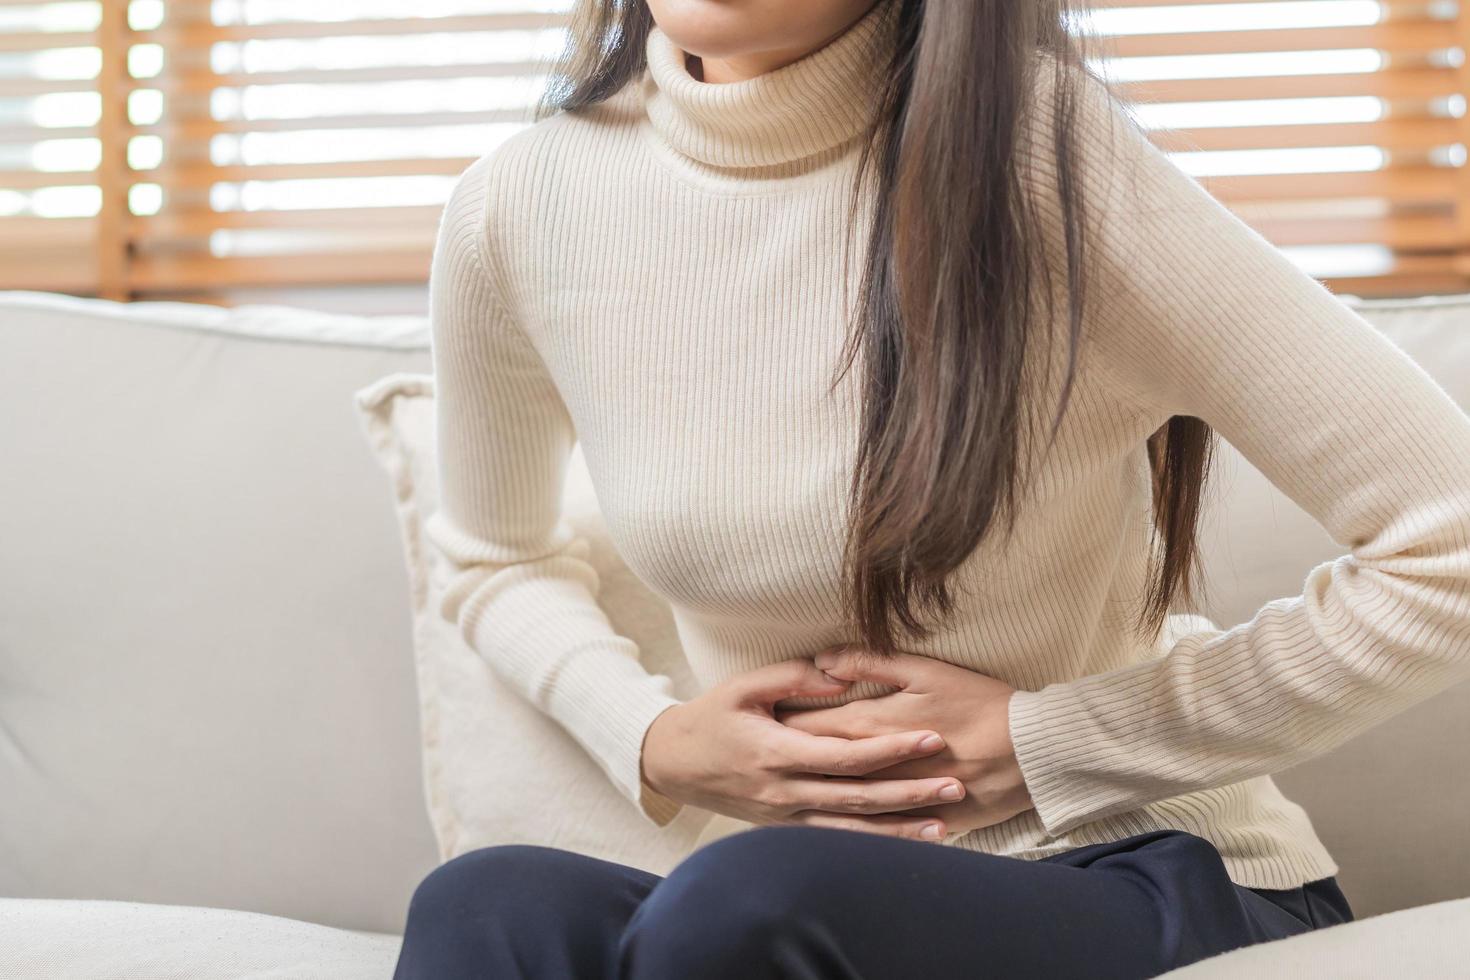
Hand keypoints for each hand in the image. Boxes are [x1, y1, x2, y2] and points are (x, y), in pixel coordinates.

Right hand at [640, 658, 969, 840]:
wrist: (672, 764)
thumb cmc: (711, 718)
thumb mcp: (745, 687)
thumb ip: (794, 678)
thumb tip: (840, 675)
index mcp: (777, 752)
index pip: (846, 755)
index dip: (892, 748)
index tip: (931, 737)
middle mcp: (784, 791)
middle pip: (858, 797)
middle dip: (910, 793)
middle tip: (956, 785)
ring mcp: (785, 816)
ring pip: (851, 829)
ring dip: (899, 830)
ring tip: (944, 826)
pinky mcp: (785, 829)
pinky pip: (835, 839)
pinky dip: (872, 842)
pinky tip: (904, 842)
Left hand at [775, 644, 1033, 837]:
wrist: (1033, 752)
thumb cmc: (981, 703)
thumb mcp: (926, 670)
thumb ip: (871, 662)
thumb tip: (824, 659)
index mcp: (873, 725)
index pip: (812, 727)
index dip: (782, 724)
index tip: (756, 720)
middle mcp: (875, 767)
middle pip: (817, 764)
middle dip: (786, 759)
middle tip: (750, 756)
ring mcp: (894, 799)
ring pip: (837, 800)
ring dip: (808, 793)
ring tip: (777, 789)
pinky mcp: (912, 822)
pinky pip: (870, 831)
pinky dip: (846, 826)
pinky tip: (824, 825)